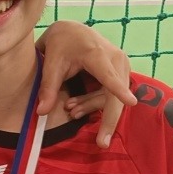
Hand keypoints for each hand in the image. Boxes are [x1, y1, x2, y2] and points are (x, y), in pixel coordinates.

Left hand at [34, 21, 136, 148]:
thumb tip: (41, 112)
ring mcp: (122, 67)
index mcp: (98, 55)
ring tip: (70, 109)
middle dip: (109, 120)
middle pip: (116, 95)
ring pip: (112, 98)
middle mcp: (116, 60)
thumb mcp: (51, 63)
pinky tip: (76, 106)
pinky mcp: (121, 74)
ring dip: (91, 107)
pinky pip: (111, 95)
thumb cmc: (62, 43)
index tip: (131, 102)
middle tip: (101, 143)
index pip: (109, 75)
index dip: (119, 90)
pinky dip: (93, 103)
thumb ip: (48, 87)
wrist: (73, 30)